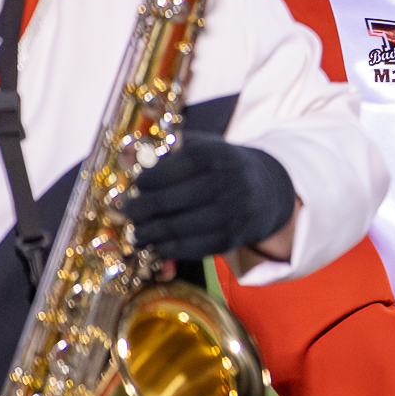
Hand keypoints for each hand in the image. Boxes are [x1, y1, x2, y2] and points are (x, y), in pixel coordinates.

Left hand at [124, 130, 295, 260]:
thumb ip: (171, 149)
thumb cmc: (224, 167)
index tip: (136, 185)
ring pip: (177, 228)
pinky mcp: (230, 238)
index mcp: (216, 156)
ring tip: (136, 233)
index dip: (148, 179)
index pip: (172, 168)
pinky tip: (156, 244)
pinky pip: (192, 247)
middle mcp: (225, 184)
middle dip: (140, 208)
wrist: (268, 192)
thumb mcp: (205, 147)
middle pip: (169, 200)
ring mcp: (229, 213)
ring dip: (150, 233)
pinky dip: (168, 248)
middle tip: (126, 212)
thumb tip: (130, 159)